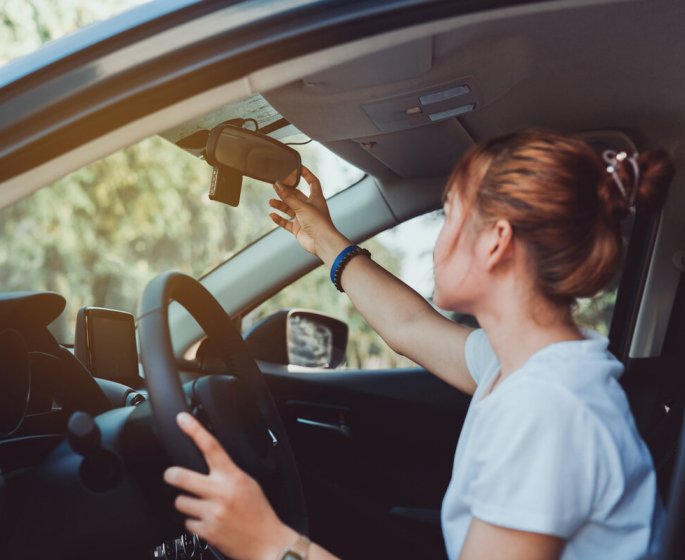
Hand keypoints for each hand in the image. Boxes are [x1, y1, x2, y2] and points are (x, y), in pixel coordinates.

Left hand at [164, 412, 297, 559]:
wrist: (267, 542)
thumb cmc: (259, 512)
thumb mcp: (248, 484)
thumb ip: (228, 473)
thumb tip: (209, 464)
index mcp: (233, 477)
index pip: (211, 447)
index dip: (194, 430)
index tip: (182, 420)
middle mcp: (220, 493)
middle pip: (182, 476)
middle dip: (171, 475)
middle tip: (171, 475)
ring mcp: (211, 513)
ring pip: (180, 502)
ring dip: (187, 503)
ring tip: (201, 506)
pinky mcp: (206, 531)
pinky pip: (187, 522)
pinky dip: (194, 522)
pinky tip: (208, 522)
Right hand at [269, 166, 346, 261]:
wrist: (322, 242)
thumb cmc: (318, 222)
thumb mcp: (301, 206)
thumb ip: (288, 196)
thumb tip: (277, 184)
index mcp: (316, 198)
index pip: (312, 182)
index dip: (306, 174)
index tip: (297, 167)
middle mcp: (310, 207)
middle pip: (296, 195)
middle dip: (286, 191)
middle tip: (275, 185)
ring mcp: (304, 218)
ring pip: (289, 209)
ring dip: (280, 205)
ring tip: (270, 201)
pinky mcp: (298, 229)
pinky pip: (286, 223)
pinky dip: (279, 219)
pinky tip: (272, 215)